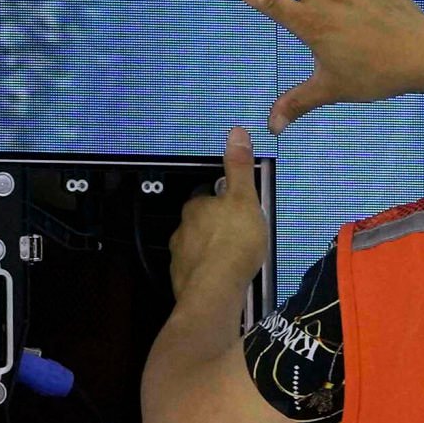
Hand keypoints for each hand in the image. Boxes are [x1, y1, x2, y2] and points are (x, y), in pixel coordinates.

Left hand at [165, 127, 269, 300]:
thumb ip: (239, 167)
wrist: (215, 290)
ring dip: (209, 250)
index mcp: (195, 207)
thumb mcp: (244, 198)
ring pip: (195, 247)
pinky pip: (195, 271)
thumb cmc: (234, 241)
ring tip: (231, 258)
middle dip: (213, 226)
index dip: (221, 200)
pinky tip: (222, 278)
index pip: (205, 196)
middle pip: (198, 222)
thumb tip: (235, 132)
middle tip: (237, 233)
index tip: (236, 207)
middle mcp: (181, 229)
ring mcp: (179, 257)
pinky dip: (206, 272)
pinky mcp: (181, 281)